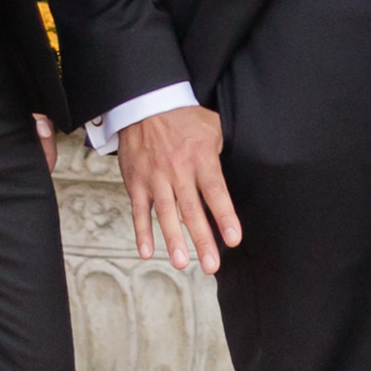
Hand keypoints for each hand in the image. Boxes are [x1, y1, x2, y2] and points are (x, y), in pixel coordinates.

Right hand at [115, 104, 242, 274]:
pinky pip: (139, 211)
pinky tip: (147, 252)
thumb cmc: (184, 118)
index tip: (234, 240)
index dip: (225, 217)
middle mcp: (178, 171)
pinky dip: (142, 232)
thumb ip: (220, 154)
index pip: (215, 192)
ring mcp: (155, 178)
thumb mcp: (212, 128)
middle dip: (202, 240)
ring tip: (182, 264)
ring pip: (166, 214)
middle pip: (192, 210)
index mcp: (201, 159)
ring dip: (173, 241)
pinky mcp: (136, 182)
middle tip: (211, 265)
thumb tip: (230, 177)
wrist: (145, 104)